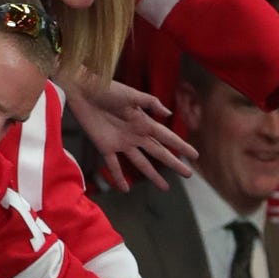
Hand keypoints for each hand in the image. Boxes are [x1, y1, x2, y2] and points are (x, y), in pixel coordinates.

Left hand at [62, 75, 196, 191]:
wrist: (83, 90)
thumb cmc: (107, 88)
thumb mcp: (131, 94)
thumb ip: (150, 103)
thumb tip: (169, 113)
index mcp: (144, 122)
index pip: (167, 137)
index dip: (181, 146)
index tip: (194, 155)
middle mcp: (136, 135)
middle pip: (158, 153)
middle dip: (173, 164)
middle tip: (188, 175)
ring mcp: (121, 143)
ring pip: (141, 163)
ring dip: (153, 175)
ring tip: (165, 187)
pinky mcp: (105, 147)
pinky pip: (114, 165)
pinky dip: (119, 178)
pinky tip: (126, 189)